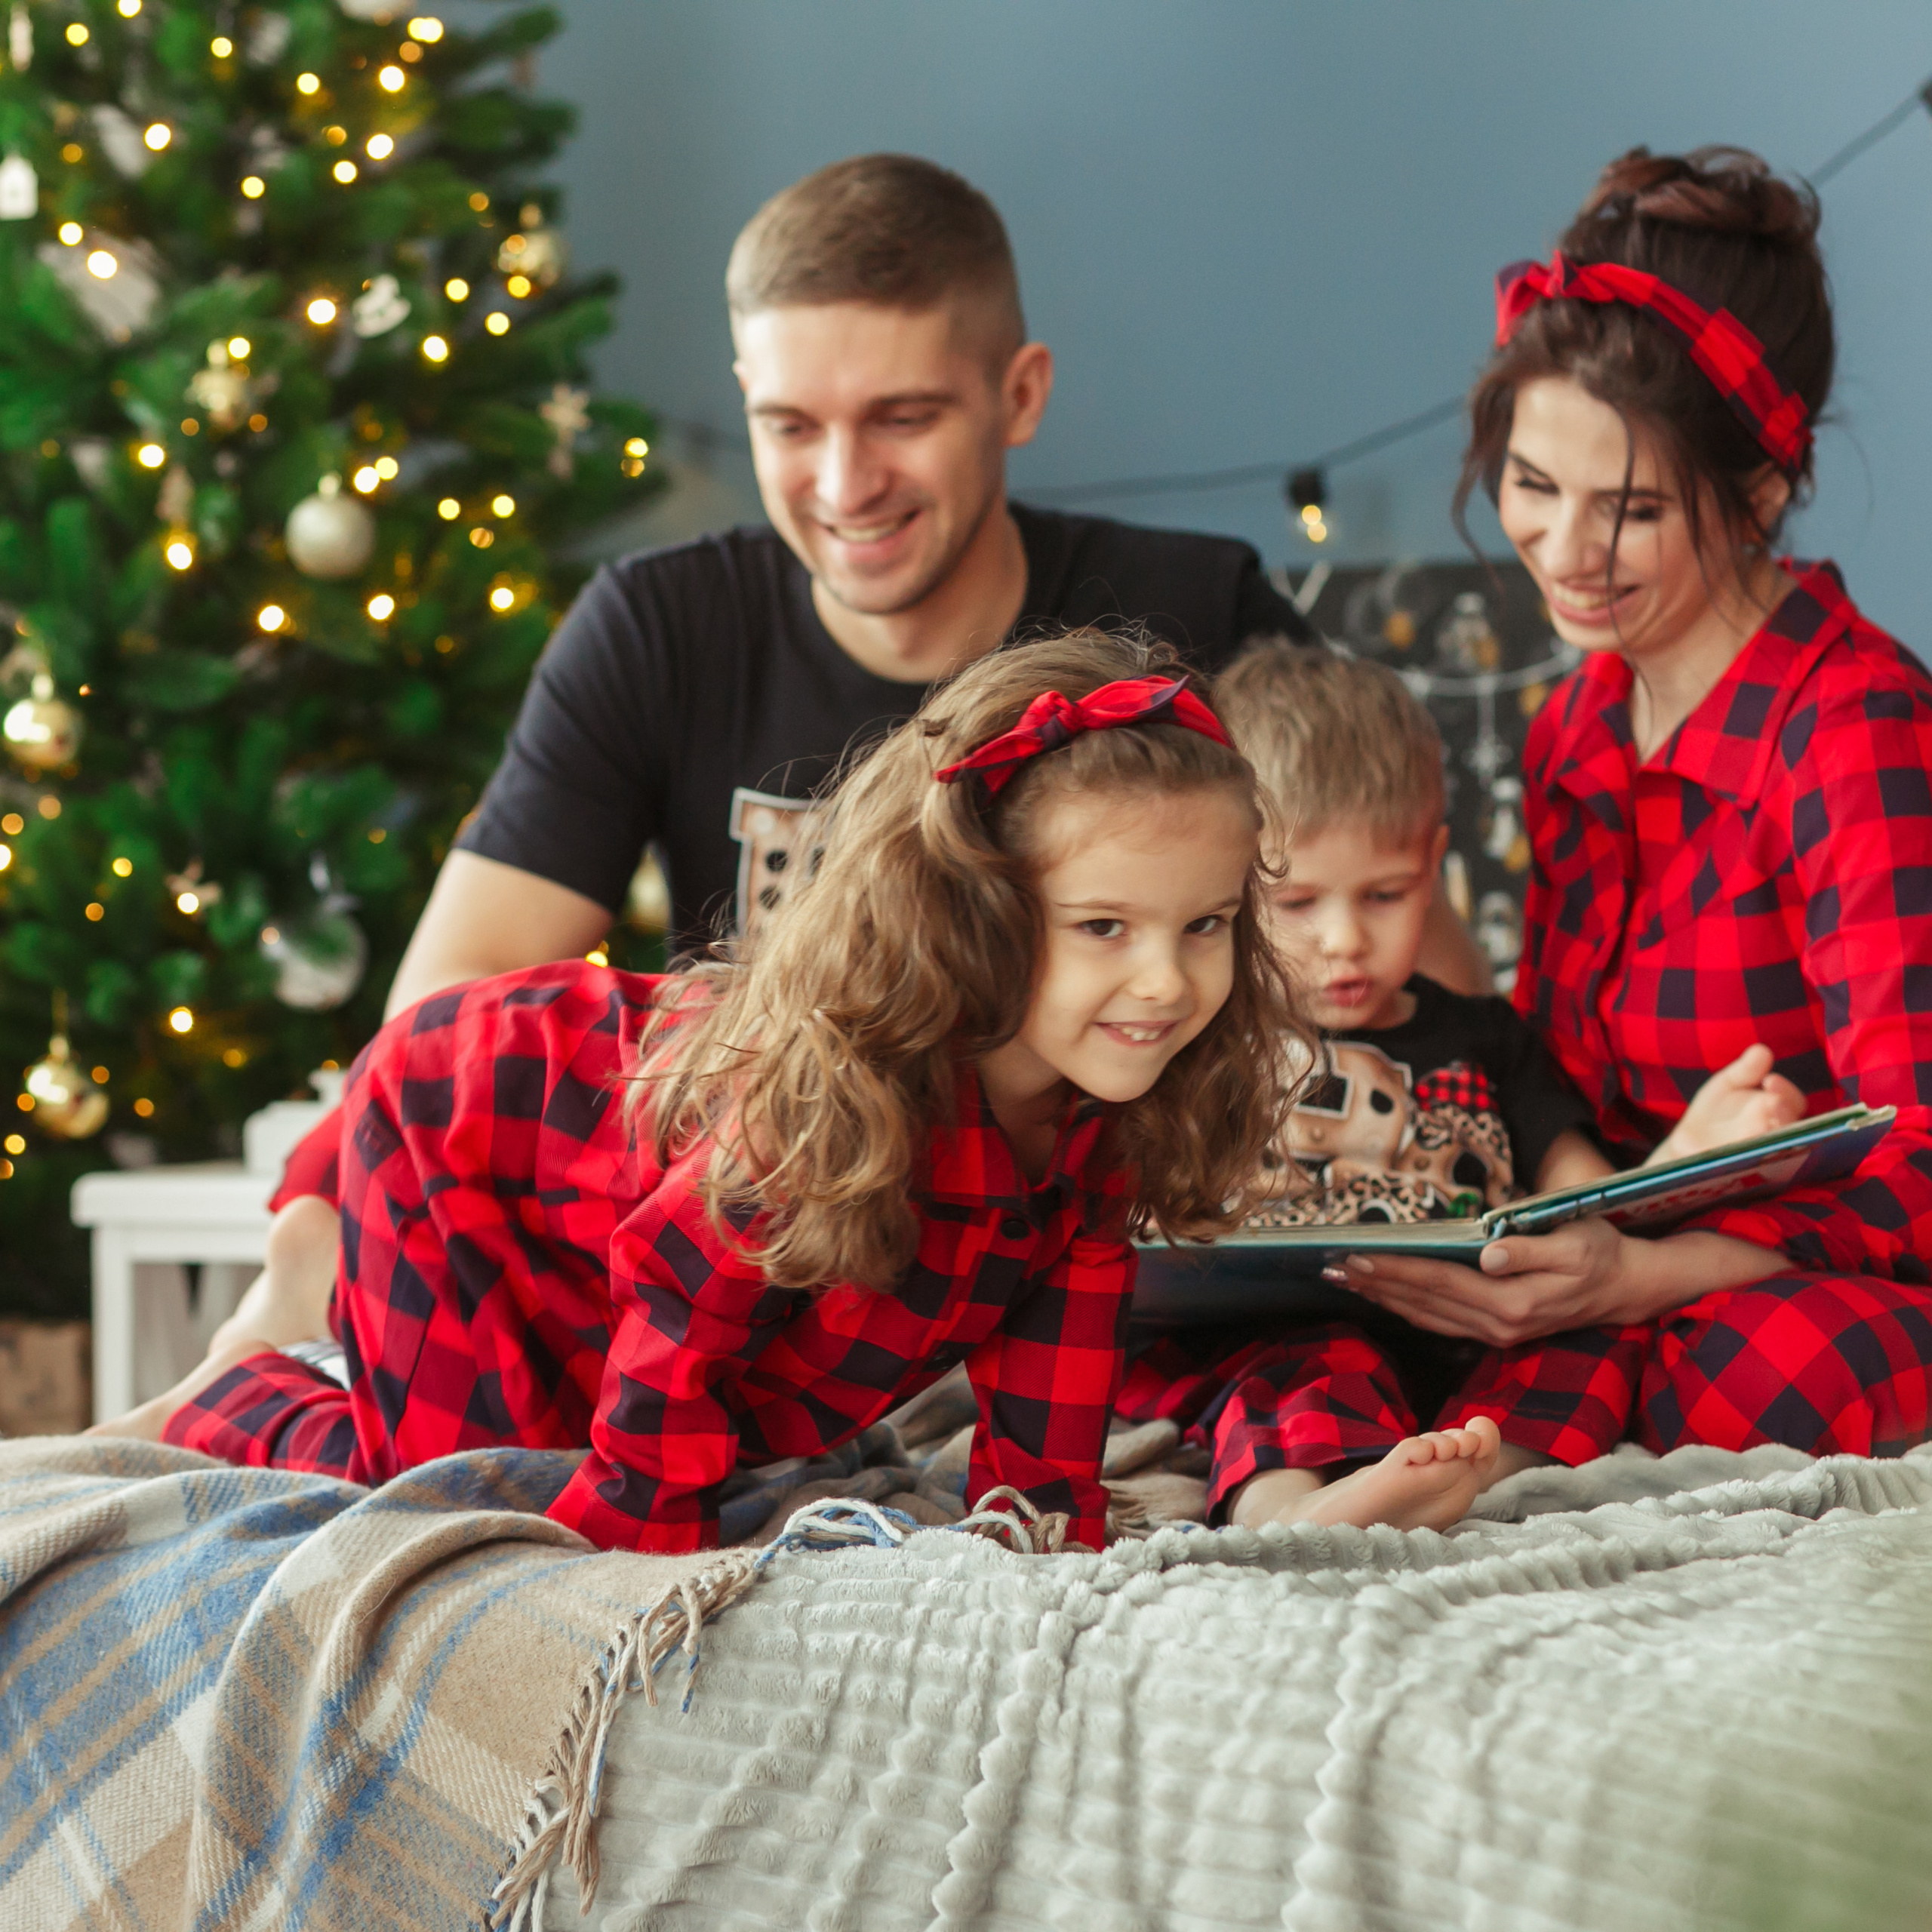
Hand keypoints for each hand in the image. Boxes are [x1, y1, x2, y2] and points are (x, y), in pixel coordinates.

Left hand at [1329, 1217, 1656, 1346]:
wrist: (1626, 1287)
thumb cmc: (1600, 1253)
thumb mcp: (1574, 1242)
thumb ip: (1528, 1250)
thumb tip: (1486, 1254)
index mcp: (1513, 1302)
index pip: (1439, 1283)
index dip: (1394, 1270)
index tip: (1356, 1257)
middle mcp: (1498, 1324)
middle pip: (1422, 1303)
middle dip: (1374, 1284)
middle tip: (1329, 1267)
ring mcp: (1495, 1332)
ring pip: (1425, 1315)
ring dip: (1383, 1297)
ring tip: (1345, 1278)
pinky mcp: (1495, 1330)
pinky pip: (1439, 1321)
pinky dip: (1407, 1307)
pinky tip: (1384, 1294)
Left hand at [1652, 1045, 1804, 1162]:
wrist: (1688, 1149)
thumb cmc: (1715, 1114)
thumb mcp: (1726, 1086)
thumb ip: (1744, 1071)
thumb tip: (1762, 1050)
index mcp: (1776, 1111)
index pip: (1793, 1102)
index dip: (1786, 1092)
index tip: (1769, 1081)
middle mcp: (1777, 1136)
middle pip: (1793, 1128)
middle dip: (1785, 1115)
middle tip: (1773, 1103)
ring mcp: (1766, 1158)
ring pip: (1779, 1151)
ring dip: (1774, 1140)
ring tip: (1763, 1126)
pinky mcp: (1748, 1177)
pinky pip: (1756, 1172)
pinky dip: (1751, 1162)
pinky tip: (1740, 1152)